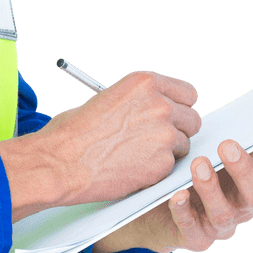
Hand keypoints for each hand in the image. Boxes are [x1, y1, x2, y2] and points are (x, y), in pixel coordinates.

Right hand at [39, 70, 201, 205]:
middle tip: (156, 138)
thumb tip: (152, 109)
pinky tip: (132, 167)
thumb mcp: (107, 98)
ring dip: (167, 151)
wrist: (61, 161)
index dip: (179, 106)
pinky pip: (171, 166)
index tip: (172, 115)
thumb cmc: (74, 131)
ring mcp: (164, 135)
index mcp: (144, 83)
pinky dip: (156, 169)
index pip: (187, 93)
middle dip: (177, 129)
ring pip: (183, 145)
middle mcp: (159, 105)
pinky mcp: (162, 163)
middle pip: (192, 119)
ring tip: (136, 154)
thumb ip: (138, 101)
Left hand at [91, 118, 252, 252]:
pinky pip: (191, 228)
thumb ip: (249, 132)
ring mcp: (221, 224)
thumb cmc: (200, 166)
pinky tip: (176, 195)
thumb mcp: (222, 147)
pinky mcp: (196, 238)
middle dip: (243, 169)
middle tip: (227, 146)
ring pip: (224, 212)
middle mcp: (245, 206)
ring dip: (212, 188)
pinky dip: (184, 210)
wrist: (161, 203)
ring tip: (198, 164)